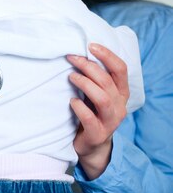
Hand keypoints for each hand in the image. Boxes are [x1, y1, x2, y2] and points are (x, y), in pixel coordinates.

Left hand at [67, 43, 129, 179]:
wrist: (91, 147)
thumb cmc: (91, 114)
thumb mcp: (96, 94)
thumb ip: (94, 79)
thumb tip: (78, 54)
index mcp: (120, 93)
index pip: (121, 69)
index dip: (107, 56)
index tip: (90, 45)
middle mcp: (119, 106)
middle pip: (108, 81)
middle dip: (89, 67)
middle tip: (72, 59)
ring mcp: (110, 121)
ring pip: (103, 98)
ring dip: (85, 84)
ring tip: (71, 77)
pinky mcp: (97, 134)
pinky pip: (90, 118)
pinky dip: (79, 107)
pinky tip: (71, 101)